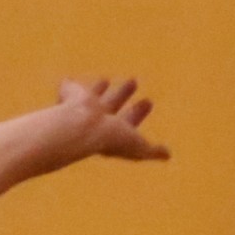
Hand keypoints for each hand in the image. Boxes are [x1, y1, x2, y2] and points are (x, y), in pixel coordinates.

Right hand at [47, 74, 167, 167]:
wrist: (83, 128)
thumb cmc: (110, 138)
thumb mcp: (138, 146)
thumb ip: (152, 151)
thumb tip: (167, 155)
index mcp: (112, 131)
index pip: (127, 121)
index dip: (137, 113)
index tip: (148, 101)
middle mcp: (95, 120)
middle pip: (111, 105)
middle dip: (122, 94)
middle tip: (133, 81)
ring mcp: (81, 108)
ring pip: (93, 96)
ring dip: (100, 88)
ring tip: (106, 79)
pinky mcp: (69, 95)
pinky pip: (68, 89)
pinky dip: (68, 86)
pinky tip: (67, 81)